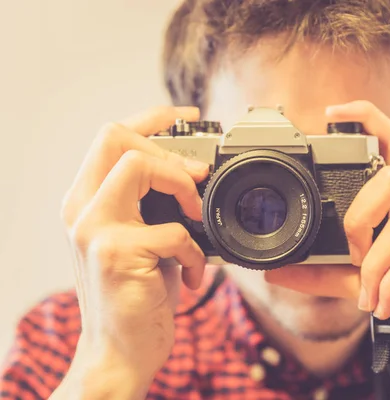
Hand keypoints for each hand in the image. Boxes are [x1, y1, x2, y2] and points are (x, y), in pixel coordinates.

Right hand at [58, 107, 207, 390]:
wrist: (120, 352)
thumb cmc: (137, 294)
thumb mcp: (141, 240)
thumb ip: (152, 206)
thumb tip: (193, 174)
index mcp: (87, 201)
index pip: (110, 135)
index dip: (152, 117)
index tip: (188, 116)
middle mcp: (81, 209)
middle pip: (116, 137)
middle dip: (168, 152)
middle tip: (196, 180)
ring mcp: (94, 230)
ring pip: (138, 166)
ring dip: (182, 189)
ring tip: (196, 221)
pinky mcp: (115, 254)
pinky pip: (173, 230)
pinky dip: (196, 252)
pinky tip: (195, 273)